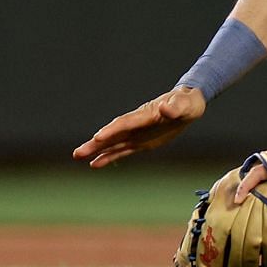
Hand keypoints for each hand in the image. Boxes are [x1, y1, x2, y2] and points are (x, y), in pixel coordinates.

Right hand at [72, 85, 206, 168]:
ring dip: (96, 150)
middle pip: (113, 134)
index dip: (113, 130)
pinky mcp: (140, 142)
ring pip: (113, 143)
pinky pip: (122, 150)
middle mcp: (137, 124)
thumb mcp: (184, 105)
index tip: (98, 137)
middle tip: (78, 153)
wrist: (188, 105)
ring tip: (78, 156)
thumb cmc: (187, 103)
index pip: (126, 123)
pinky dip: (108, 156)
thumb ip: (175, 107)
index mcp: (145, 114)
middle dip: (96, 143)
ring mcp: (137, 133)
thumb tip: (165, 108)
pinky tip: (95, 163)